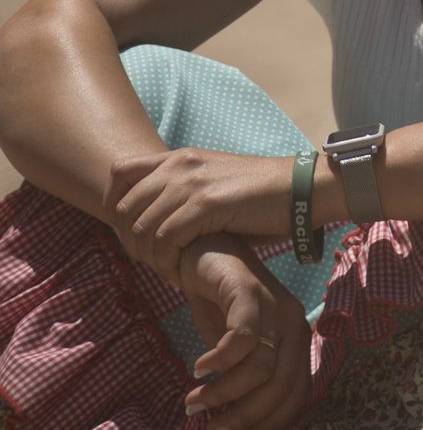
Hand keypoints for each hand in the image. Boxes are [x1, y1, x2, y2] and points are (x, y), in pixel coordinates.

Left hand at [110, 146, 297, 274]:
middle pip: (125, 207)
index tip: (131, 233)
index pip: (120, 173)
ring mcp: (192, 183)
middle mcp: (180, 165)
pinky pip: (166, 239)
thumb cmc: (260, 197)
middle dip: (131, 242)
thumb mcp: (214, 185)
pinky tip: (181, 273)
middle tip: (153, 262)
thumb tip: (154, 222)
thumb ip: (183, 193)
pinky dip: (168, 262)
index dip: (114, 205)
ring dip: (150, 257)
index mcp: (180, 157)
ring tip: (168, 271)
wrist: (300, 191)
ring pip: (142, 227)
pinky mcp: (206, 204)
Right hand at [179, 234, 311, 429]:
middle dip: (245, 419)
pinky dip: (218, 362)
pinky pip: (242, 339)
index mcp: (297, 341)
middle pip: (281, 388)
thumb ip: (240, 383)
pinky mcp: (251, 292)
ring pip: (260, 369)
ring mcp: (276, 306)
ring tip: (194, 403)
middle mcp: (295, 324)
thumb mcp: (234, 352)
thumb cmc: (219, 306)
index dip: (272, 427)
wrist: (202, 253)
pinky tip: (198, 369)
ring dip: (223, 395)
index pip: (298, 396)